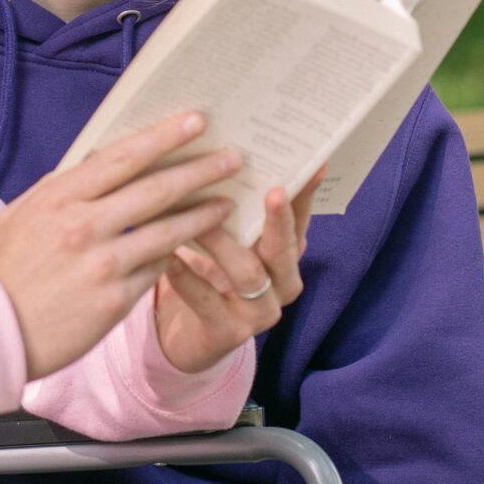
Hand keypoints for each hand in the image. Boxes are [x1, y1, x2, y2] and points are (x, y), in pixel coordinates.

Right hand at [0, 113, 240, 378]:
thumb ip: (61, 189)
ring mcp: (102, 264)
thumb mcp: (21, 214)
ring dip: (203, 215)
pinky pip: (157, 271)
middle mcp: (84, 226)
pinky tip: (196, 247)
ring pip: (168, 232)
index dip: (164, 137)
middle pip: (156, 190)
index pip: (123, 158)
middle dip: (201, 170)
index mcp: (60, 198)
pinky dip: (177, 255)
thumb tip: (98, 161)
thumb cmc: (4, 269)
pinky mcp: (113, 300)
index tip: (196, 120)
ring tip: (228, 203)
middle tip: (233, 158)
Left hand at [152, 168, 320, 374]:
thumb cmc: (211, 272)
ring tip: (201, 218)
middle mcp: (281, 284)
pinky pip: (208, 303)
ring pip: (249, 275)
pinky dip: (188, 279)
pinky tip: (170, 258)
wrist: (190, 335)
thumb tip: (226, 148)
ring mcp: (257, 313)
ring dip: (224, 243)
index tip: (313, 165)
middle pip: (284, 250)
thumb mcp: (230, 239)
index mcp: (286, 255)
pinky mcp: (226, 334)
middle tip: (273, 191)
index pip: (301, 220)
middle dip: (278, 220)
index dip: (306, 195)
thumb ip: (234, 206)